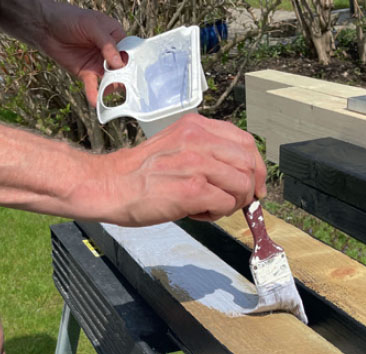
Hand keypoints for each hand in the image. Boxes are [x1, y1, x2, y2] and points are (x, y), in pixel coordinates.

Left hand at [40, 4, 125, 105]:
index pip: (129, 53)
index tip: (131, 72)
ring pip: (110, 81)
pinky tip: (95, 101)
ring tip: (107, 92)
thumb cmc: (70, 18)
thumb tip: (119, 63)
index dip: (131, 63)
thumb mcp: (91, 25)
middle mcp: (110, 53)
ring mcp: (99, 65)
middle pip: (122, 70)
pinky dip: (94, 94)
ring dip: (110, 88)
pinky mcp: (87, 74)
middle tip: (121, 84)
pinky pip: (93, 87)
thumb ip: (106, 43)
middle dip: (122, 78)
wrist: (46, 27)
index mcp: (116, 37)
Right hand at [95, 114, 267, 225]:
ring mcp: (197, 163)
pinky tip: (197, 213)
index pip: (245, 141)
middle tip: (237, 203)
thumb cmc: (139, 174)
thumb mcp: (176, 147)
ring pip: (242, 185)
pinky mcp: (193, 189)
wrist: (110, 186)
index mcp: (196, 127)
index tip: (254, 184)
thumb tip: (236, 175)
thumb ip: (204, 153)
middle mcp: (199, 140)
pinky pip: (226, 204)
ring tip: (208, 207)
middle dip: (249, 189)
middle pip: (249, 163)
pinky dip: (217, 214)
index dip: (255, 166)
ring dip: (232, 203)